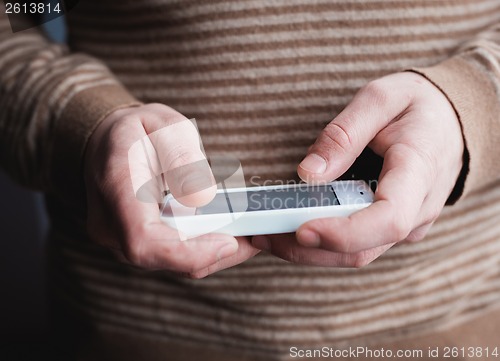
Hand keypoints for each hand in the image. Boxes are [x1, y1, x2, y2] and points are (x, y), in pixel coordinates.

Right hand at [84, 103, 258, 277]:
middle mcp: (111, 225)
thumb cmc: (134, 132)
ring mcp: (120, 240)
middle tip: (255, 235)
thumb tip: (201, 196)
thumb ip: (181, 155)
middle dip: (215, 253)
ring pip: (172, 262)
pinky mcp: (136, 244)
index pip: (144, 240)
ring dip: (213, 253)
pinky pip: (172, 256)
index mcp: (116, 188)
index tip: (229, 242)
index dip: (188, 251)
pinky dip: (203, 248)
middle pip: (165, 258)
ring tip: (248, 232)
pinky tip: (228, 232)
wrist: (104, 144)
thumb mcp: (163, 125)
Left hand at [252, 72, 463, 266]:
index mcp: (419, 171)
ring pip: (357, 253)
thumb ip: (344, 134)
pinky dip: (323, 243)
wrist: (452, 122)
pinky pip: (359, 246)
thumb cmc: (419, 107)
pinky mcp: (393, 227)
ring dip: (309, 250)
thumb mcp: (381, 98)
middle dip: (308, 247)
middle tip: (261, 233)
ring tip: (266, 234)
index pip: (388, 218)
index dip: (345, 232)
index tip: (301, 229)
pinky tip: (293, 228)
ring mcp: (408, 224)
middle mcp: (418, 209)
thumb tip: (308, 172)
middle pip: (363, 248)